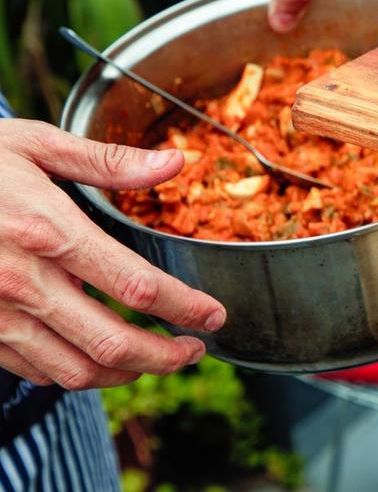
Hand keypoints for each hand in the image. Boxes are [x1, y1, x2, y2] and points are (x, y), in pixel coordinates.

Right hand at [0, 120, 226, 388]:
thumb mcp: (36, 145)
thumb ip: (109, 161)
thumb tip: (175, 163)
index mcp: (47, 230)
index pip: (136, 285)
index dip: (185, 308)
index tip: (214, 316)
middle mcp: (22, 281)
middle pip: (112, 343)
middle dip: (166, 356)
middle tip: (196, 350)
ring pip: (76, 370)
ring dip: (127, 374)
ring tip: (158, 359)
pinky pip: (37, 370)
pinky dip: (78, 372)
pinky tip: (100, 356)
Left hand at [210, 0, 365, 31]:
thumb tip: (288, 23)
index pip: (354, 1)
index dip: (344, 24)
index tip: (329, 43)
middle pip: (322, 16)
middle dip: (308, 29)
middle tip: (296, 45)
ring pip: (291, 16)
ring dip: (280, 25)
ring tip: (273, 36)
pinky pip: (263, 9)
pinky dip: (256, 15)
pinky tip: (254, 24)